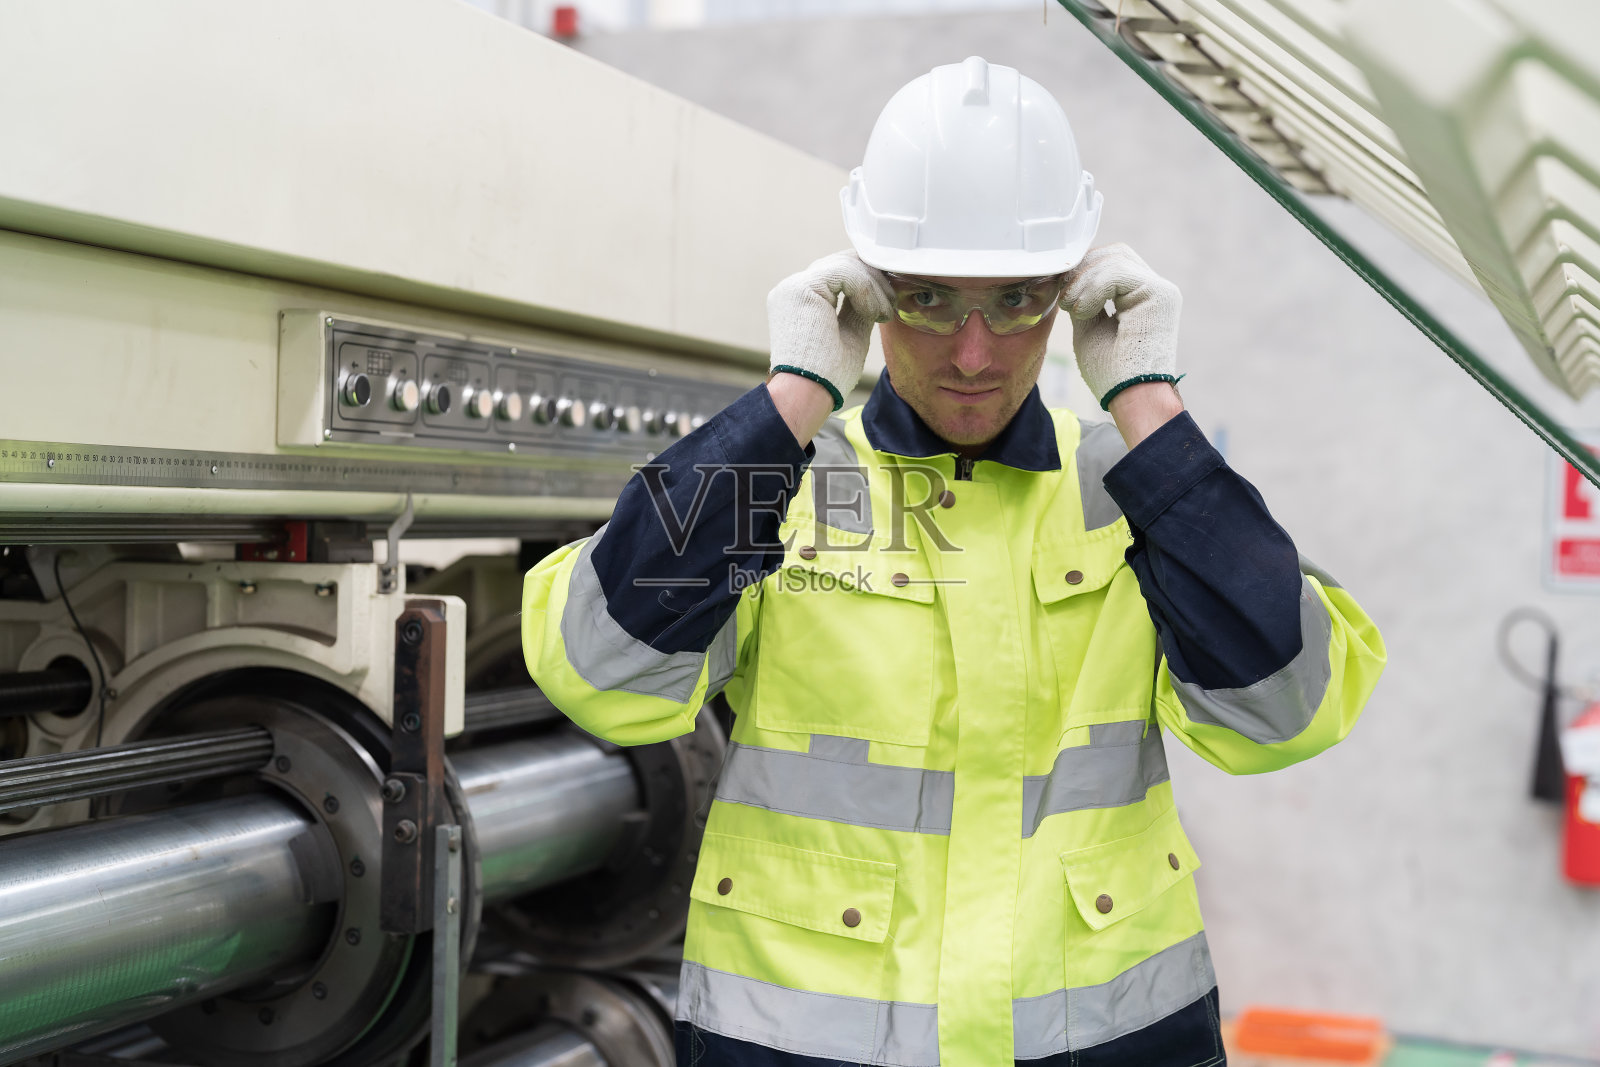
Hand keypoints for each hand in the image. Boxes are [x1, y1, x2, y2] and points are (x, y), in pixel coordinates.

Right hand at [767, 250, 892, 410]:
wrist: (808, 395)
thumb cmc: (828, 376)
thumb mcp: (851, 333)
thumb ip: (857, 308)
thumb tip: (875, 291)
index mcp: (800, 301)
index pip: (838, 273)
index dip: (868, 282)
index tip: (888, 305)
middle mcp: (792, 289)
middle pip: (842, 262)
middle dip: (874, 280)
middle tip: (891, 304)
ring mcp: (793, 286)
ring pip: (846, 264)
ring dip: (873, 287)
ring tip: (884, 313)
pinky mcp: (801, 288)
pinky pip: (844, 272)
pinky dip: (866, 290)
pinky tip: (873, 313)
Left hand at [1060, 244, 1181, 409]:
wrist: (1132, 398)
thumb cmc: (1111, 372)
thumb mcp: (1089, 326)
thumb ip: (1085, 298)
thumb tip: (1070, 275)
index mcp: (1140, 296)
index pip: (1111, 261)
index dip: (1083, 270)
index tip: (1062, 295)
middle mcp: (1155, 288)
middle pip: (1115, 253)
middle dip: (1083, 270)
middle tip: (1066, 299)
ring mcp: (1160, 289)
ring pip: (1115, 259)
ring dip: (1084, 281)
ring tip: (1073, 308)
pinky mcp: (1160, 294)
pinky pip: (1117, 273)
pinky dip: (1093, 288)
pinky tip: (1085, 310)